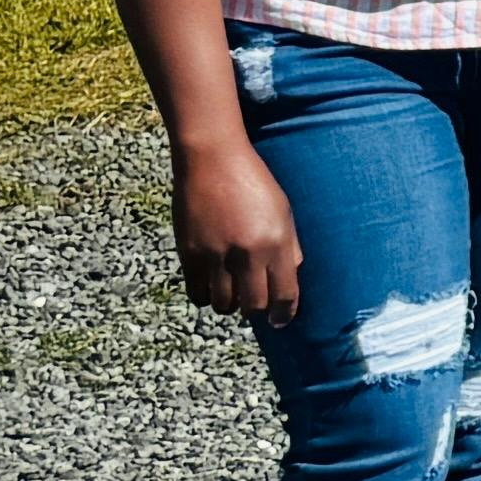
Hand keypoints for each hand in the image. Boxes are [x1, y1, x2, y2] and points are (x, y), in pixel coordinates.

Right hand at [171, 139, 299, 322]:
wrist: (213, 160)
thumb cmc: (254, 182)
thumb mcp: (284, 213)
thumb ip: (290, 248)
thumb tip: (290, 280)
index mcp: (275, 243)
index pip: (284, 294)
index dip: (285, 313)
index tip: (282, 320)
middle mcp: (246, 254)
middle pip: (253, 305)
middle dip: (258, 310)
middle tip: (257, 304)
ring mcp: (215, 255)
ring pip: (223, 305)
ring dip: (231, 304)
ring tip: (234, 292)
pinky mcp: (189, 254)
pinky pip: (197, 294)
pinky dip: (205, 296)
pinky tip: (212, 285)